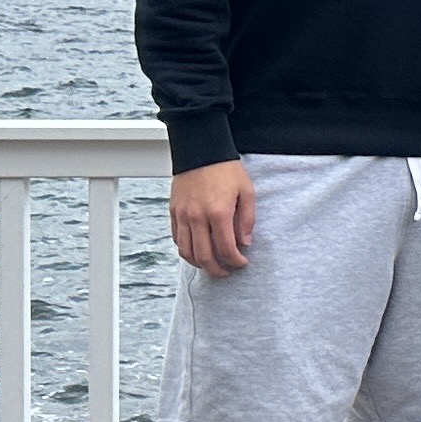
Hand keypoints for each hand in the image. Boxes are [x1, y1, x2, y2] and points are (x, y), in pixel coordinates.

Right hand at [172, 159, 256, 273]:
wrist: (201, 150)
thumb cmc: (226, 170)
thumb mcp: (247, 191)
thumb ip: (247, 220)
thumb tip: (245, 243)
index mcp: (218, 213)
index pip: (226, 249)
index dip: (235, 262)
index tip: (242, 263)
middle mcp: (197, 217)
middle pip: (203, 256)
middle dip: (217, 270)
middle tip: (226, 271)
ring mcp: (182, 215)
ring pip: (186, 251)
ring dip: (199, 263)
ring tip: (211, 264)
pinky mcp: (173, 211)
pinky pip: (176, 238)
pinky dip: (185, 249)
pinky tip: (196, 249)